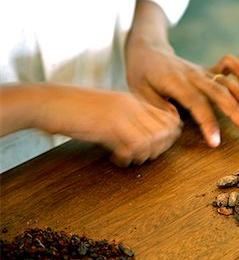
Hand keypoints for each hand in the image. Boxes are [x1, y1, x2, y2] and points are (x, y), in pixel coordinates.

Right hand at [16, 84, 181, 166]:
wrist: (49, 102)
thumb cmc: (75, 109)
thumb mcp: (108, 111)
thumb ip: (128, 122)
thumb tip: (144, 142)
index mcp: (134, 100)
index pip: (168, 118)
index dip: (168, 137)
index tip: (155, 148)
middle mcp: (132, 106)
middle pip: (165, 131)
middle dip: (159, 149)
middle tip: (143, 156)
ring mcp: (121, 114)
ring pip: (152, 139)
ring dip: (143, 155)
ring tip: (128, 158)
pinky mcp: (108, 126)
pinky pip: (132, 146)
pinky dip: (128, 158)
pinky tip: (116, 158)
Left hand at [126, 42, 238, 147]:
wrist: (147, 51)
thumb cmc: (142, 76)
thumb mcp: (140, 92)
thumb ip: (159, 106)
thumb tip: (177, 121)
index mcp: (175, 83)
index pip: (196, 104)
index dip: (208, 123)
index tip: (216, 141)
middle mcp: (192, 75)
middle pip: (217, 93)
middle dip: (234, 111)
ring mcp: (201, 71)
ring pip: (225, 81)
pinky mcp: (207, 69)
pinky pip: (226, 64)